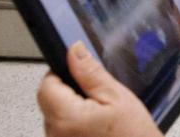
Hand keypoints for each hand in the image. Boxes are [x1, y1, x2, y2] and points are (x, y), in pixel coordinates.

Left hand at [37, 42, 159, 136]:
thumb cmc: (133, 136)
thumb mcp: (116, 97)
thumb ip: (90, 73)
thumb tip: (74, 51)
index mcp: (65, 117)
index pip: (46, 84)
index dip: (63, 73)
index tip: (81, 75)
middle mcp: (55, 135)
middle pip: (49, 101)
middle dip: (71, 93)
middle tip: (99, 99)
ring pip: (56, 116)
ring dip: (74, 111)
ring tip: (100, 117)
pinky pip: (63, 131)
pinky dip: (76, 126)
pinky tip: (97, 129)